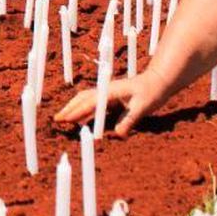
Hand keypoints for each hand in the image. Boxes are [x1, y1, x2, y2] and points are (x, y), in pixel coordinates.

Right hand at [53, 71, 171, 136]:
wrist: (159, 80)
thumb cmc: (152, 91)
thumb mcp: (143, 106)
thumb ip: (130, 120)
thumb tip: (119, 135)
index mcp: (111, 91)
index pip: (90, 102)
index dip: (77, 111)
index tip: (65, 119)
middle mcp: (107, 91)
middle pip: (82, 98)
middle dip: (69, 108)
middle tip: (57, 119)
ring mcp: (109, 94)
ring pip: (87, 101)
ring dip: (75, 109)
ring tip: (64, 120)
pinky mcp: (113, 98)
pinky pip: (94, 105)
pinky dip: (85, 111)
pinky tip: (82, 120)